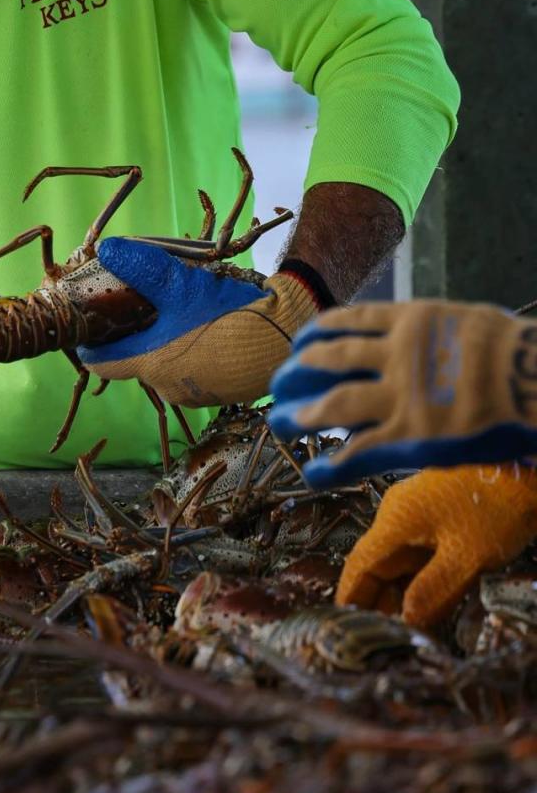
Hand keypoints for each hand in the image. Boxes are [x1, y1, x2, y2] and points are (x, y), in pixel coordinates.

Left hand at [77, 238, 323, 406]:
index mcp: (151, 365)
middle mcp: (169, 387)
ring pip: (166, 364)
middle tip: (140, 301)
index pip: (102, 362)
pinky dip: (192, 350)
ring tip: (178, 309)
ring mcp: (196, 394)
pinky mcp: (221, 392)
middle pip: (135, 359)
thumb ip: (144, 268)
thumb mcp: (184, 285)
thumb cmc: (231, 313)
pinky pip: (194, 370)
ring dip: (166, 341)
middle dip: (135, 332)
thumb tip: (108, 249)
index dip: (92, 340)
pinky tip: (207, 326)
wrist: (291, 335)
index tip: (91, 320)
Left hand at [268, 301, 536, 488]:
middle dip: (297, 371)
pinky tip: (311, 471)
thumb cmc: (516, 350)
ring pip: (334, 403)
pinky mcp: (413, 436)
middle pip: (328, 359)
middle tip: (278, 382)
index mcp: (410, 320)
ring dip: (302, 414)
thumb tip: (421, 336)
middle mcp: (396, 354)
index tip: (301, 342)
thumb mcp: (467, 321)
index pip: (348, 320)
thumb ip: (435, 330)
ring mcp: (401, 396)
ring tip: (281, 422)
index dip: (317, 333)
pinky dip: (331, 464)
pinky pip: (360, 452)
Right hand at [336, 464, 536, 628]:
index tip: (345, 628)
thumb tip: (405, 621)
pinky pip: (416, 553)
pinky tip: (428, 602)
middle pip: (376, 564)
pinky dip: (417, 579)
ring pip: (397, 561)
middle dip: (377, 602)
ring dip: (399, 593)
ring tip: (407, 629)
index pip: (360, 565)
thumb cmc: (496, 507)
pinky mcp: (435, 516)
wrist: (523, 468)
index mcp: (395, 521)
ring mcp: (416, 513)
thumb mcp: (467, 558)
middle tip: (384, 639)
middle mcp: (397, 515)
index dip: (352, 598)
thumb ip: (432, 592)